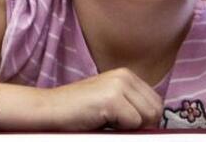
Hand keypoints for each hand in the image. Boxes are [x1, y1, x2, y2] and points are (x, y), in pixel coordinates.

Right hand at [39, 68, 162, 129]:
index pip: (156, 102)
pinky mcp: (112, 98)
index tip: (128, 125)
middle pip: (155, 110)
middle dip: (142, 125)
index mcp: (126, 75)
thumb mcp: (110, 102)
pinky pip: (133, 123)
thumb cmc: (77, 111)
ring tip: (108, 123)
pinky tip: (101, 122)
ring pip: (148, 117)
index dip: (146, 119)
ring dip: (131, 127)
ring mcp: (119, 85)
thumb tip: (154, 121)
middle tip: (117, 126)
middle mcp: (124, 76)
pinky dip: (120, 130)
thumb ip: (131, 105)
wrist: (49, 109)